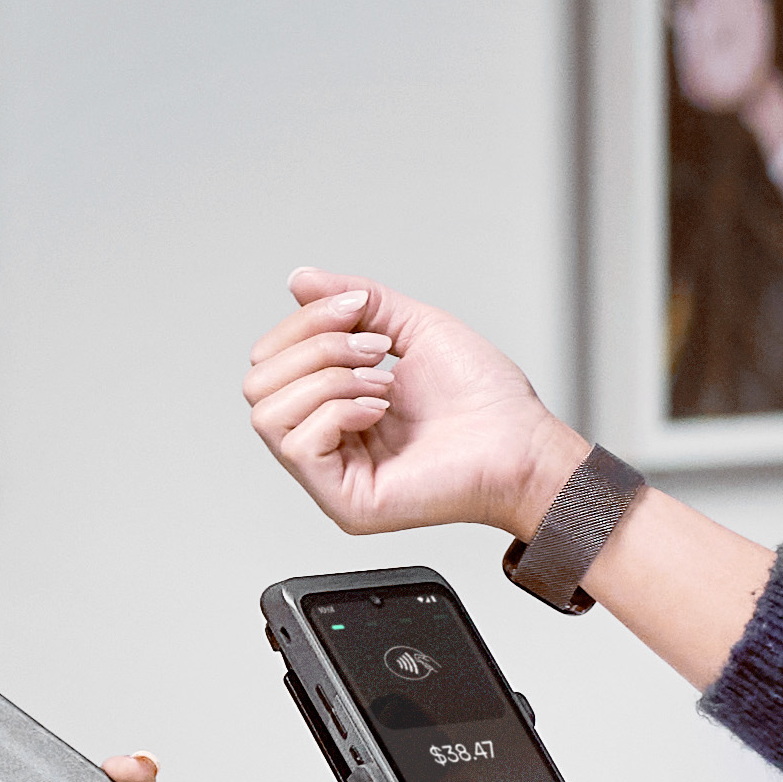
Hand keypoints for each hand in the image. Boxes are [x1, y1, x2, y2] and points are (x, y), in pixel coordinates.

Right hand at [242, 269, 579, 542]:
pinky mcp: (344, 501)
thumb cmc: (486, 399)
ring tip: (383, 383)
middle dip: (314, 348)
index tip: (358, 312)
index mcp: (333, 403)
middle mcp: (326, 440)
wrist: (524, 443)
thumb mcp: (414, 326)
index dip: (304, 322)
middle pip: (258, 382)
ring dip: (329, 379)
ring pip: (268, 413)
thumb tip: (299, 280)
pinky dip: (338, 412)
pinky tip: (379, 410)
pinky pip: (298, 446)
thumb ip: (356, 300)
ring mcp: (331, 475)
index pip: (271, 359)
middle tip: (373, 352)